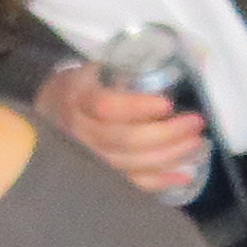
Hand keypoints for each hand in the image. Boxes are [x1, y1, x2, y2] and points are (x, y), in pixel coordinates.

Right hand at [33, 63, 210, 202]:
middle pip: (124, 139)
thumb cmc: (83, 87)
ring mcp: (88, 157)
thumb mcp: (96, 70)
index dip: (138, 107)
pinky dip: (160, 181)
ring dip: (170, 155)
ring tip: (196, 143)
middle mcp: (80, 131)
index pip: (107, 107)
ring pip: (131, 163)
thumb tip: (190, 63)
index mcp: (78, 98)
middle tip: (196, 123)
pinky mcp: (98, 174)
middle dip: (167, 133)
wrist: (50, 111)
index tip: (168, 103)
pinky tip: (184, 174)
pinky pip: (131, 183)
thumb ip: (128, 70)